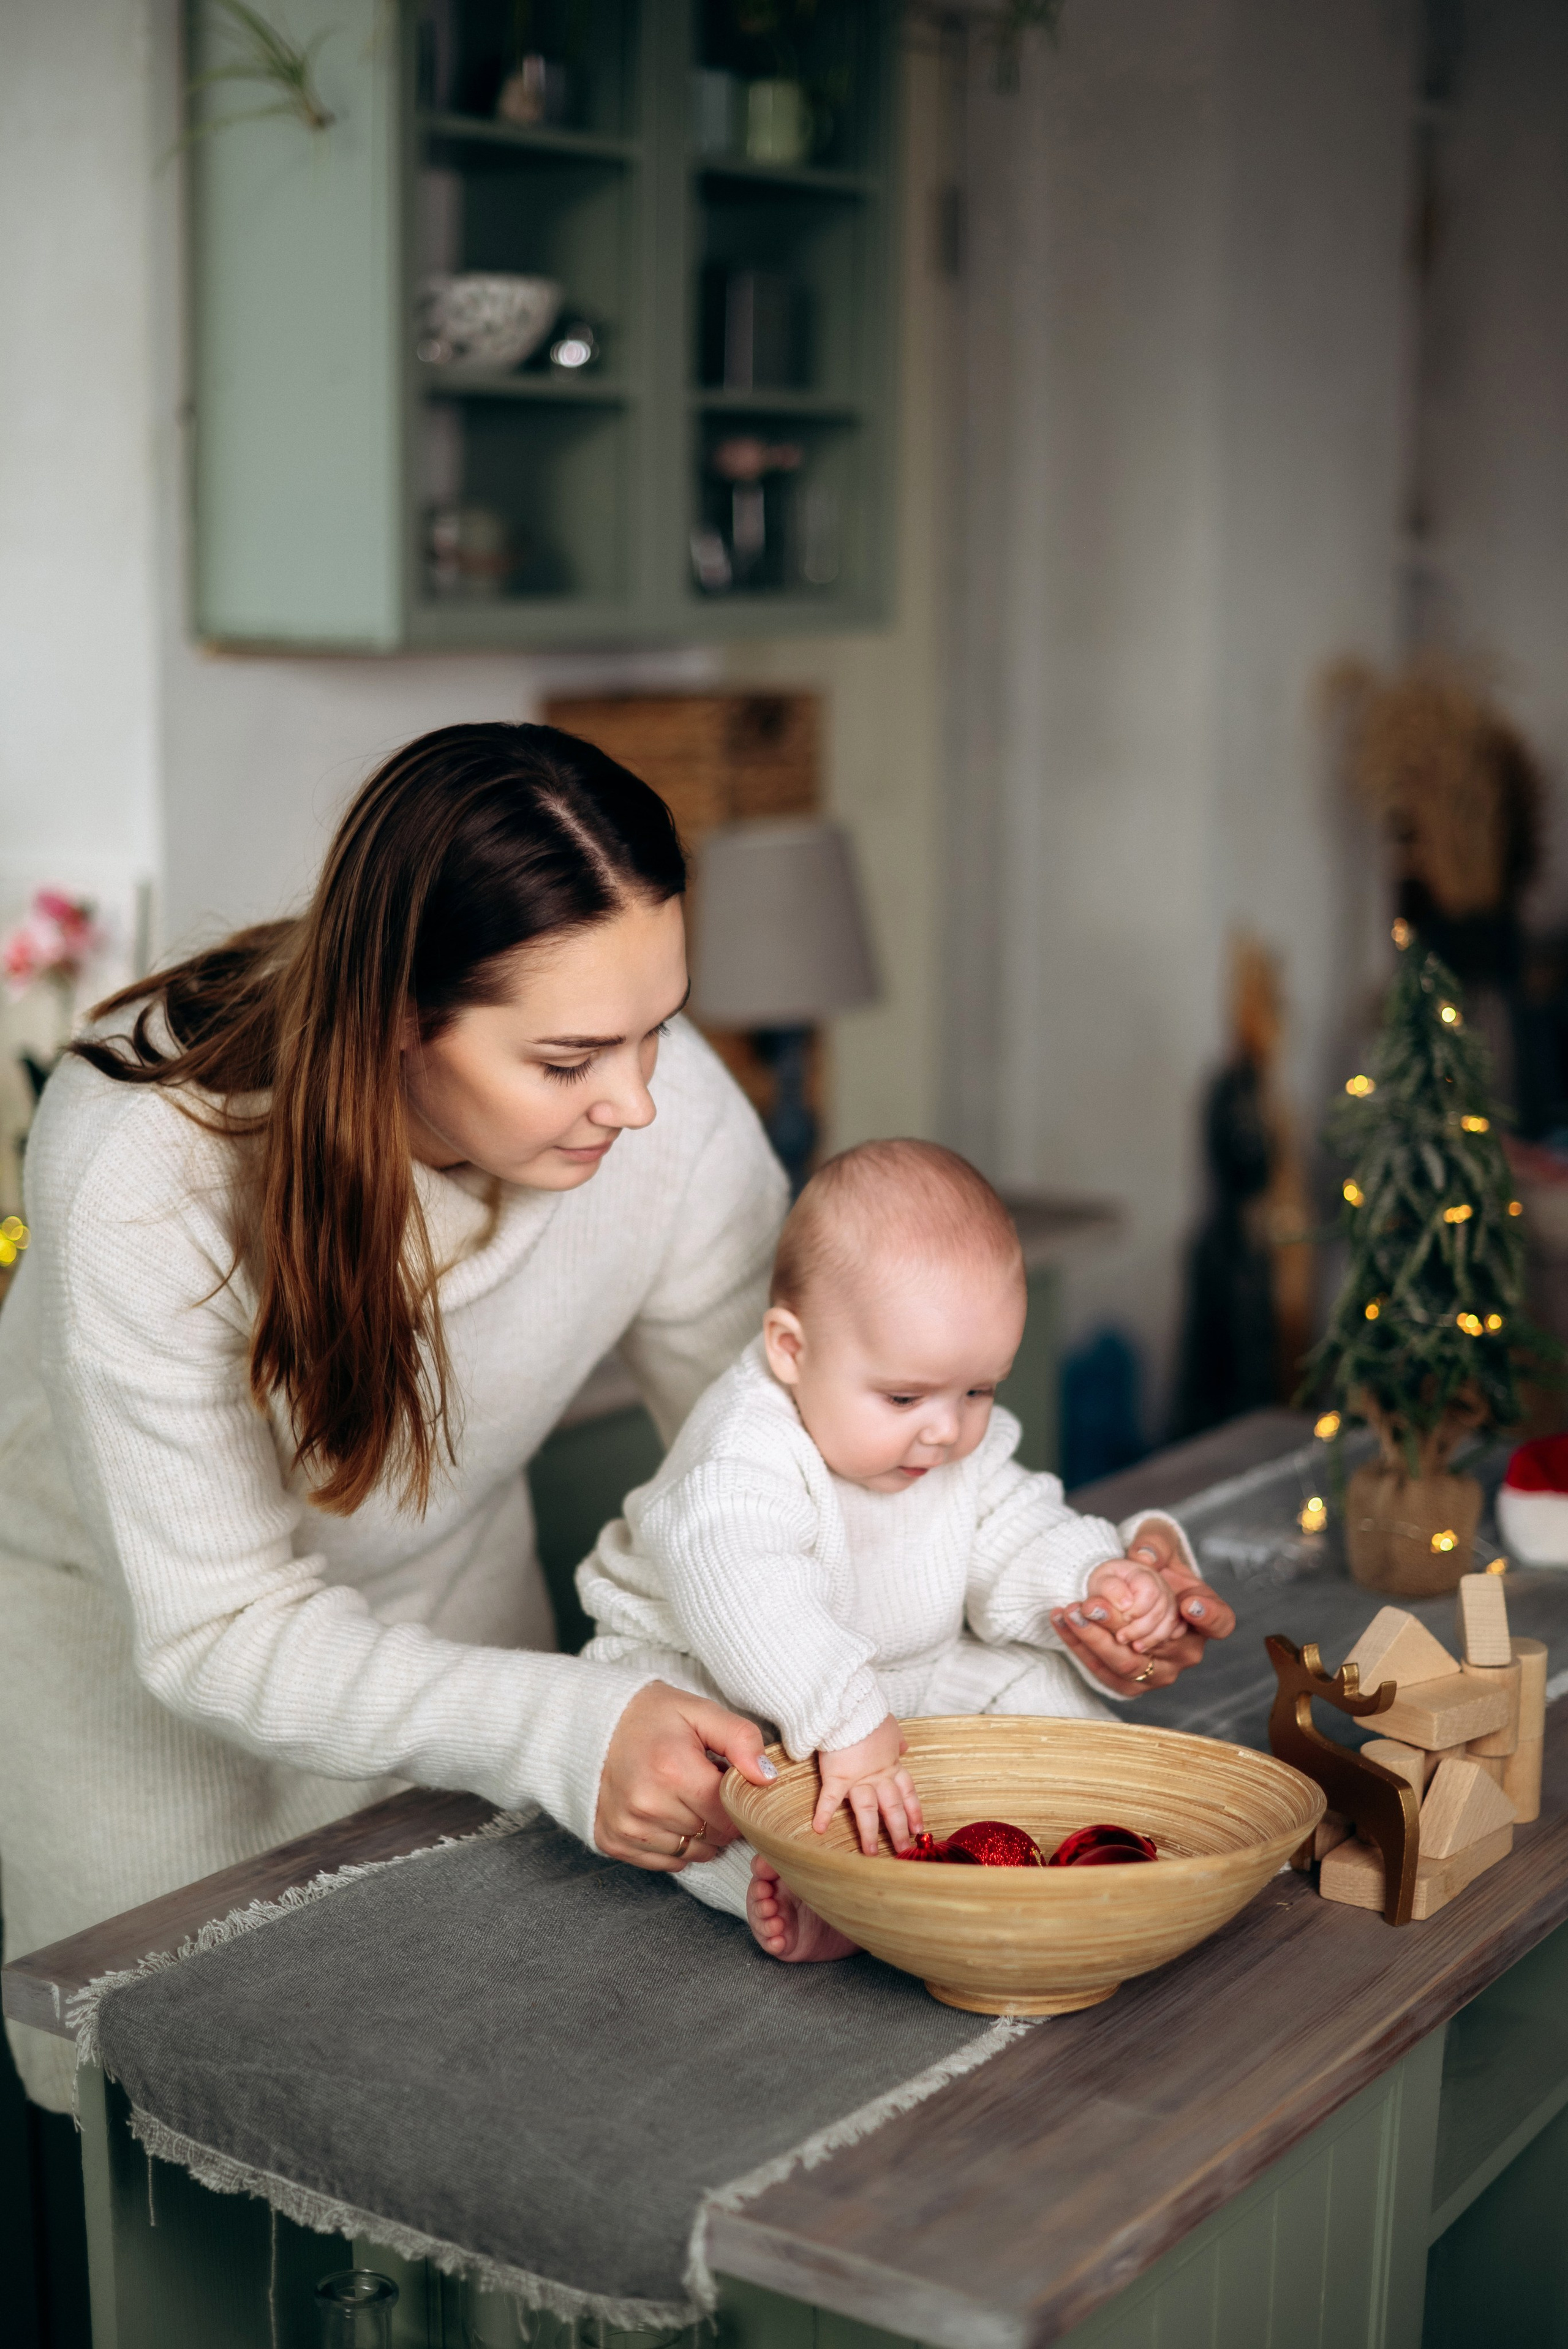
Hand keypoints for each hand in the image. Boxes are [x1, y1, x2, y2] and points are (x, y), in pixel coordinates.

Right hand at [594, 1681, 776, 1869]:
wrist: (593, 1722)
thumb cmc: (652, 1716)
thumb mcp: (701, 1712)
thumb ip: (740, 1739)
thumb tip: (767, 1778)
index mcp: (673, 1771)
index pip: (729, 1816)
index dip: (736, 1802)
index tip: (726, 1782)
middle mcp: (647, 1805)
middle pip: (712, 1837)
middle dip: (717, 1815)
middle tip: (702, 1785)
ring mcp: (626, 1827)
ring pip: (691, 1852)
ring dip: (697, 1833)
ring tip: (682, 1797)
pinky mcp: (612, 1841)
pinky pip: (665, 1862)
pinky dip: (673, 1844)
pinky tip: (665, 1813)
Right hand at [813, 1714, 924, 1853]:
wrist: (851, 1707)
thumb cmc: (869, 1714)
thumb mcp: (890, 1727)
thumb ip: (897, 1741)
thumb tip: (904, 1747)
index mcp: (891, 1765)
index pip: (907, 1793)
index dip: (914, 1811)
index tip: (919, 1829)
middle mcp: (877, 1776)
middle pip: (891, 1807)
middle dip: (898, 1830)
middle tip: (902, 1849)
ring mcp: (857, 1779)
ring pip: (866, 1811)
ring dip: (869, 1833)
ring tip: (871, 1853)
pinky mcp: (836, 1776)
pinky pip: (830, 1798)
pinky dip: (823, 1813)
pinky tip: (818, 1829)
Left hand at [1050, 1549, 1233, 1696]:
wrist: (1129, 1590)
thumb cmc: (1153, 1566)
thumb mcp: (1156, 1542)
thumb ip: (1154, 1543)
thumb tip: (1144, 1556)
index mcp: (1204, 1614)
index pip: (1219, 1622)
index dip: (1208, 1616)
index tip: (1187, 1604)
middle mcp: (1187, 1649)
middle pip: (1157, 1644)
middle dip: (1119, 1624)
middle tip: (1089, 1604)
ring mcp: (1162, 1670)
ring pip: (1128, 1664)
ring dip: (1094, 1640)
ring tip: (1070, 1612)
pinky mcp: (1134, 1683)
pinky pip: (1105, 1673)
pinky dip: (1081, 1649)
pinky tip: (1063, 1622)